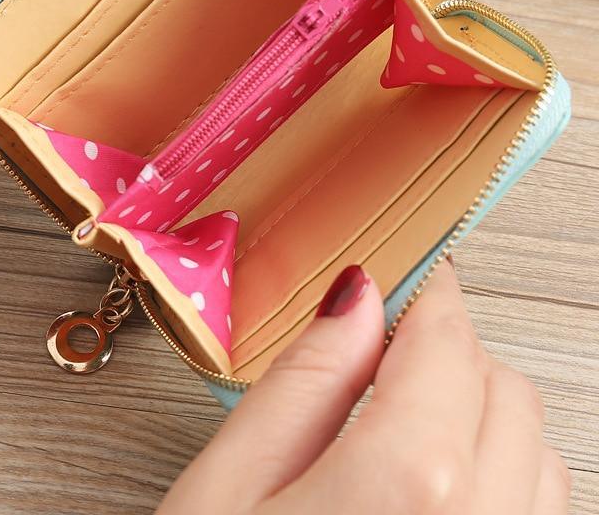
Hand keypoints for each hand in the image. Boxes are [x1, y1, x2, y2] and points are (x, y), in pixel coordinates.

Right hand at [158, 261, 570, 513]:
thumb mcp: (228, 490)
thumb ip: (302, 384)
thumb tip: (355, 300)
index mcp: (405, 491)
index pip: (446, 344)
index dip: (431, 296)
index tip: (416, 276)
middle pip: (504, 391)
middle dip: (453, 352)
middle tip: (387, 351)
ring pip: (539, 456)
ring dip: (484, 414)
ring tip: (404, 419)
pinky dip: (506, 478)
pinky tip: (439, 489)